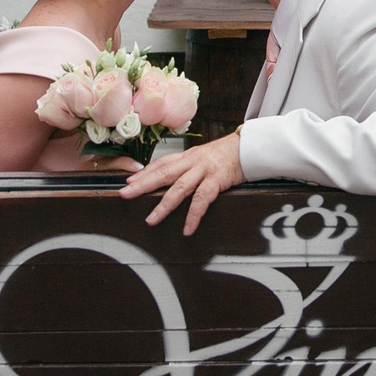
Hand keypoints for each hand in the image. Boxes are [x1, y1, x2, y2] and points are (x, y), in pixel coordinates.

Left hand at [118, 130, 243, 233]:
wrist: (249, 147)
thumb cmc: (227, 154)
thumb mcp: (204, 156)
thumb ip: (188, 166)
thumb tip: (173, 177)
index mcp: (187, 156)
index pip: (161, 164)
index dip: (144, 173)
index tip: (128, 182)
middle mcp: (192, 161)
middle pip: (163, 173)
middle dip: (143, 185)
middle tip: (125, 194)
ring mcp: (204, 170)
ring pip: (179, 188)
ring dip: (163, 205)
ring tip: (151, 220)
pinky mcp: (217, 180)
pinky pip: (202, 199)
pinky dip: (193, 215)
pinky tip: (187, 228)